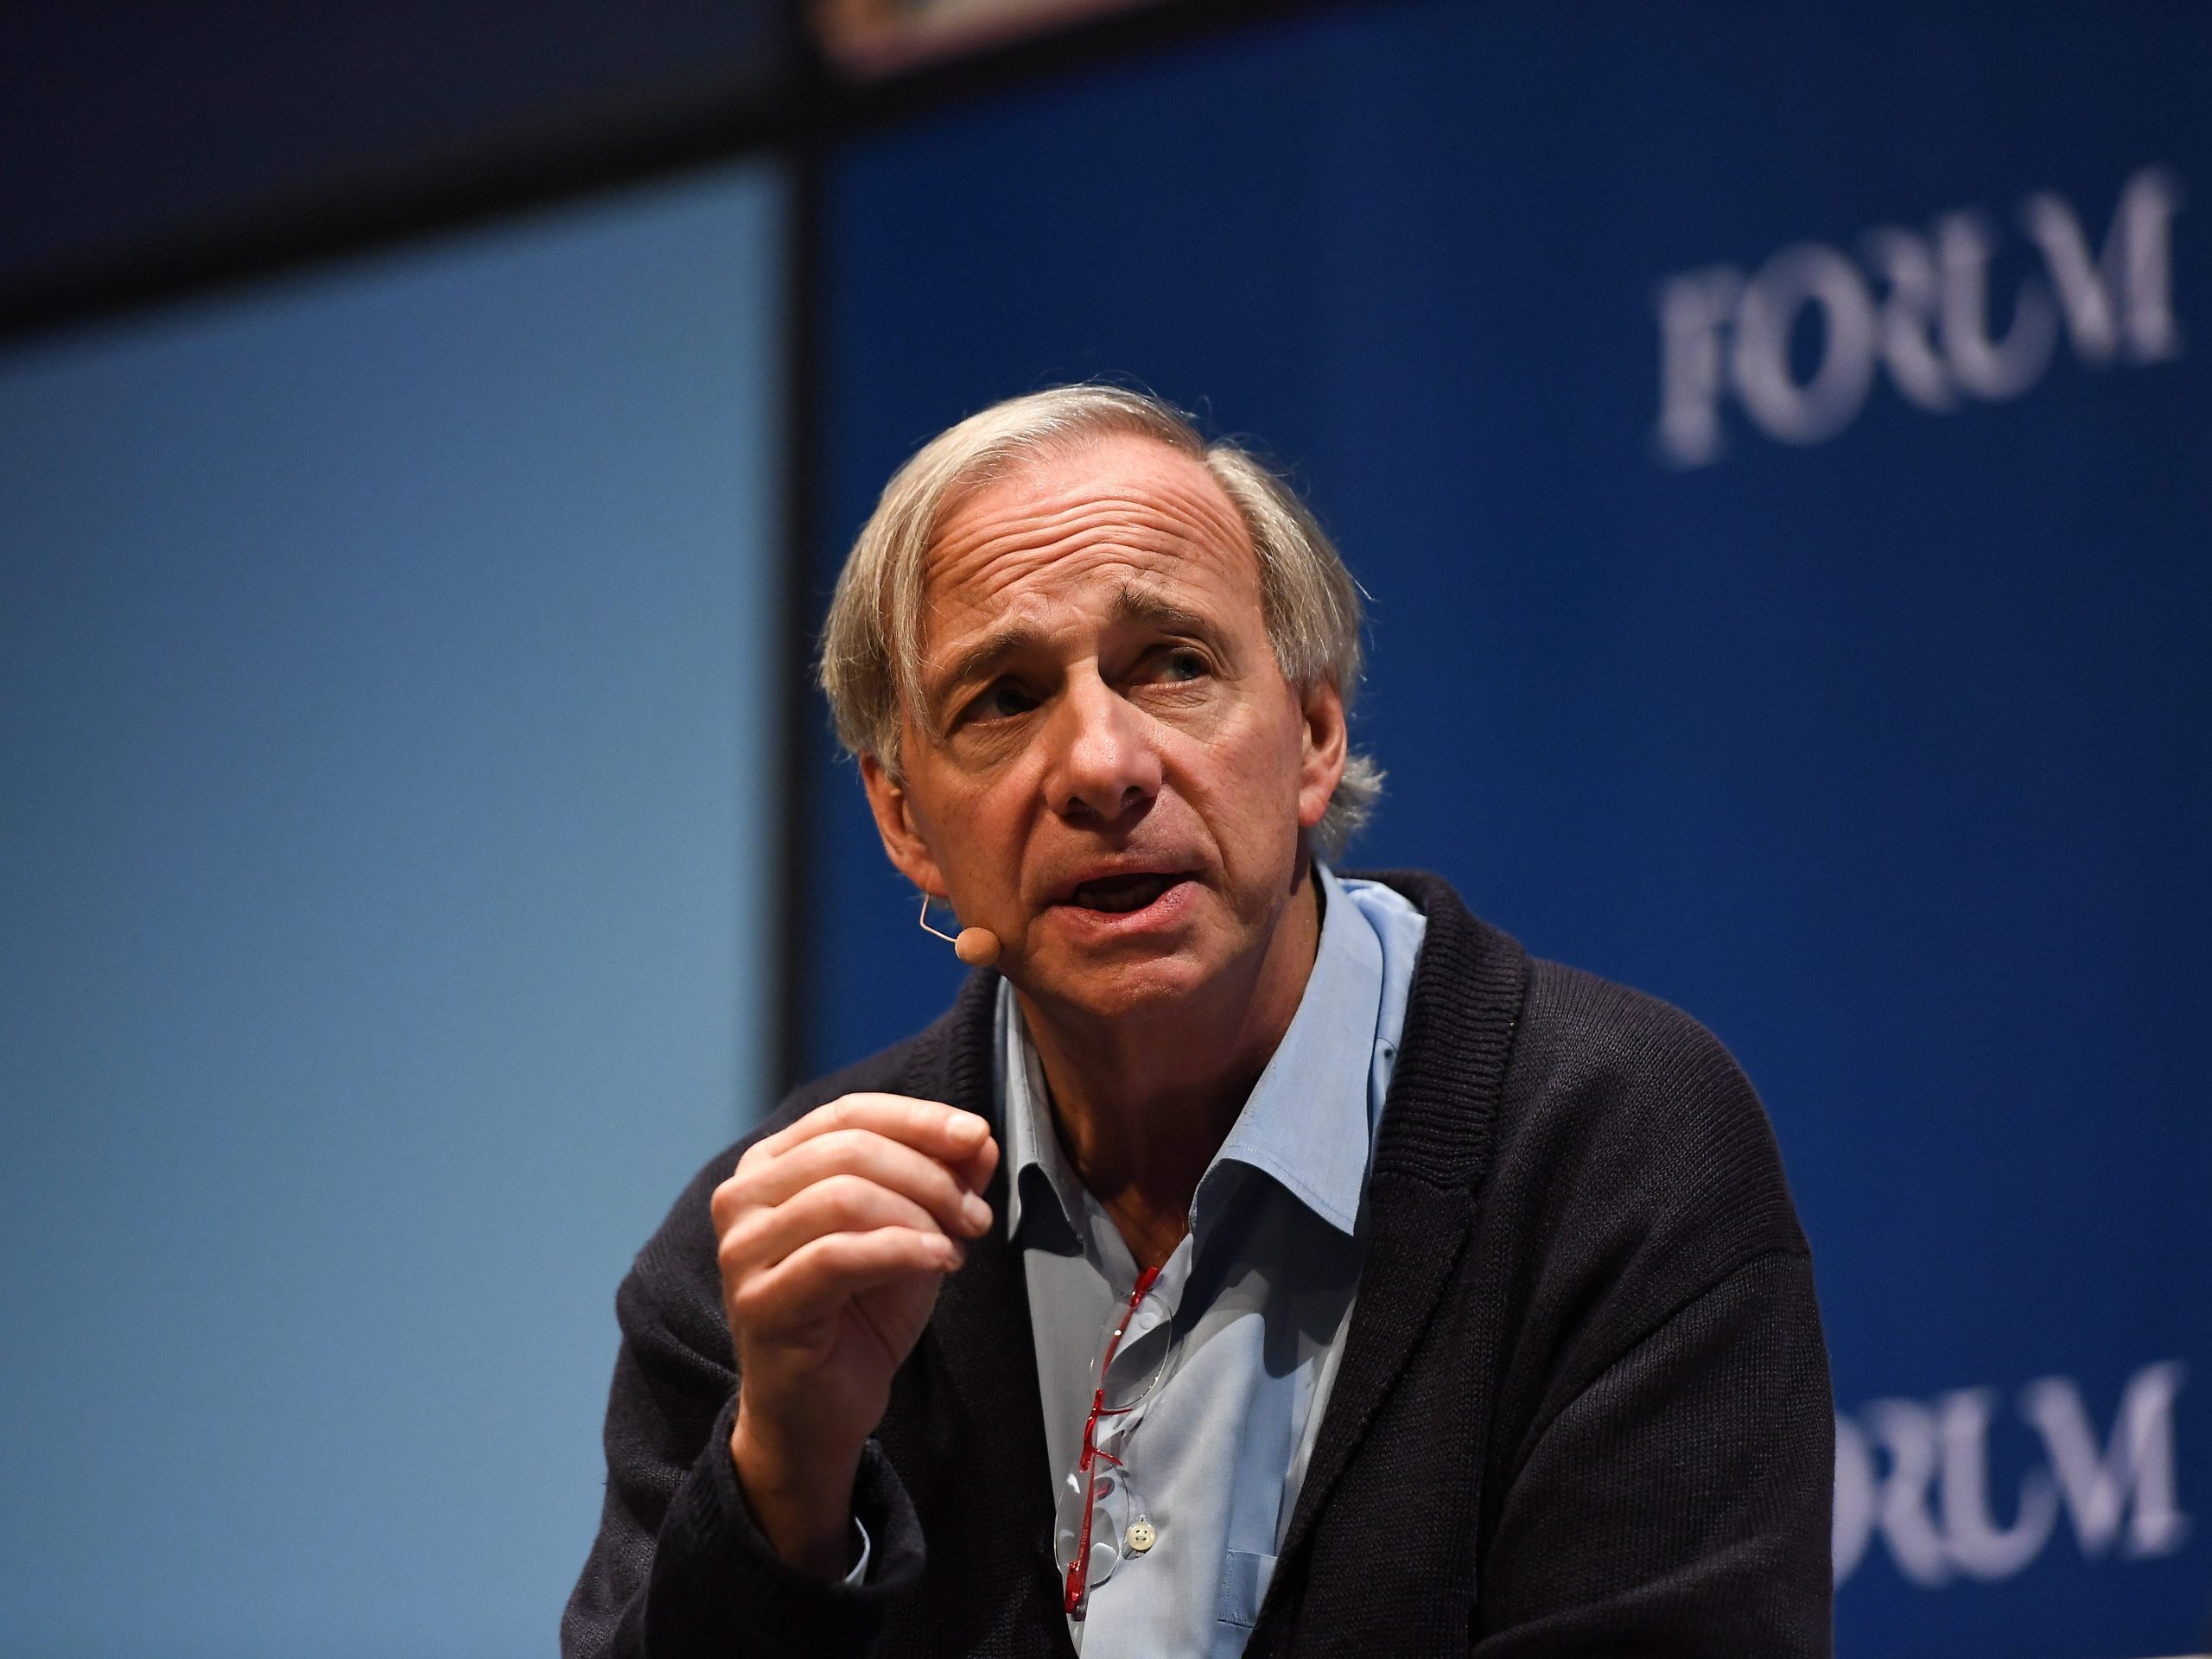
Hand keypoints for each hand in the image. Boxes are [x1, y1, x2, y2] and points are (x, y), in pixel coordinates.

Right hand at [712, 1093, 998, 1574]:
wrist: (820, 1412)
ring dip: (920, 1212)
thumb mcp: (912, 1233)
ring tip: (959, 1243)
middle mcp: (743, 1198)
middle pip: (849, 1149)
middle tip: (976, 1214)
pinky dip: (902, 1250)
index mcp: (772, 1165)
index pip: (849, 1113)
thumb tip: (980, 1140)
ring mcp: (743, 1252)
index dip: (919, 1118)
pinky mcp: (761, 1303)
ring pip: (843, 1196)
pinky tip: (941, 1261)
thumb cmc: (859, 1315)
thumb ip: (941, 1182)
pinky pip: (839, 1256)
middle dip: (929, 1174)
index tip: (978, 1136)